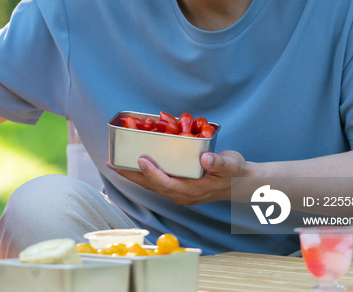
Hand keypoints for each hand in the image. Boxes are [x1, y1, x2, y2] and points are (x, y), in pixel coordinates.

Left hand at [106, 150, 246, 204]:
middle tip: (112, 163)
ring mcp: (178, 193)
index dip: (152, 173)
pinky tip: (132, 164)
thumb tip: (204, 157)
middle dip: (131, 175)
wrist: (241, 183)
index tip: (141, 159)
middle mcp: (181, 195)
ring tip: (114, 163)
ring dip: (132, 175)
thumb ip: (219, 162)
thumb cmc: (235, 172)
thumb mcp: (231, 164)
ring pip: (150, 185)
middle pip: (151, 186)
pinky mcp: (177, 188)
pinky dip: (142, 173)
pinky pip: (155, 182)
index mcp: (192, 191)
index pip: (167, 184)